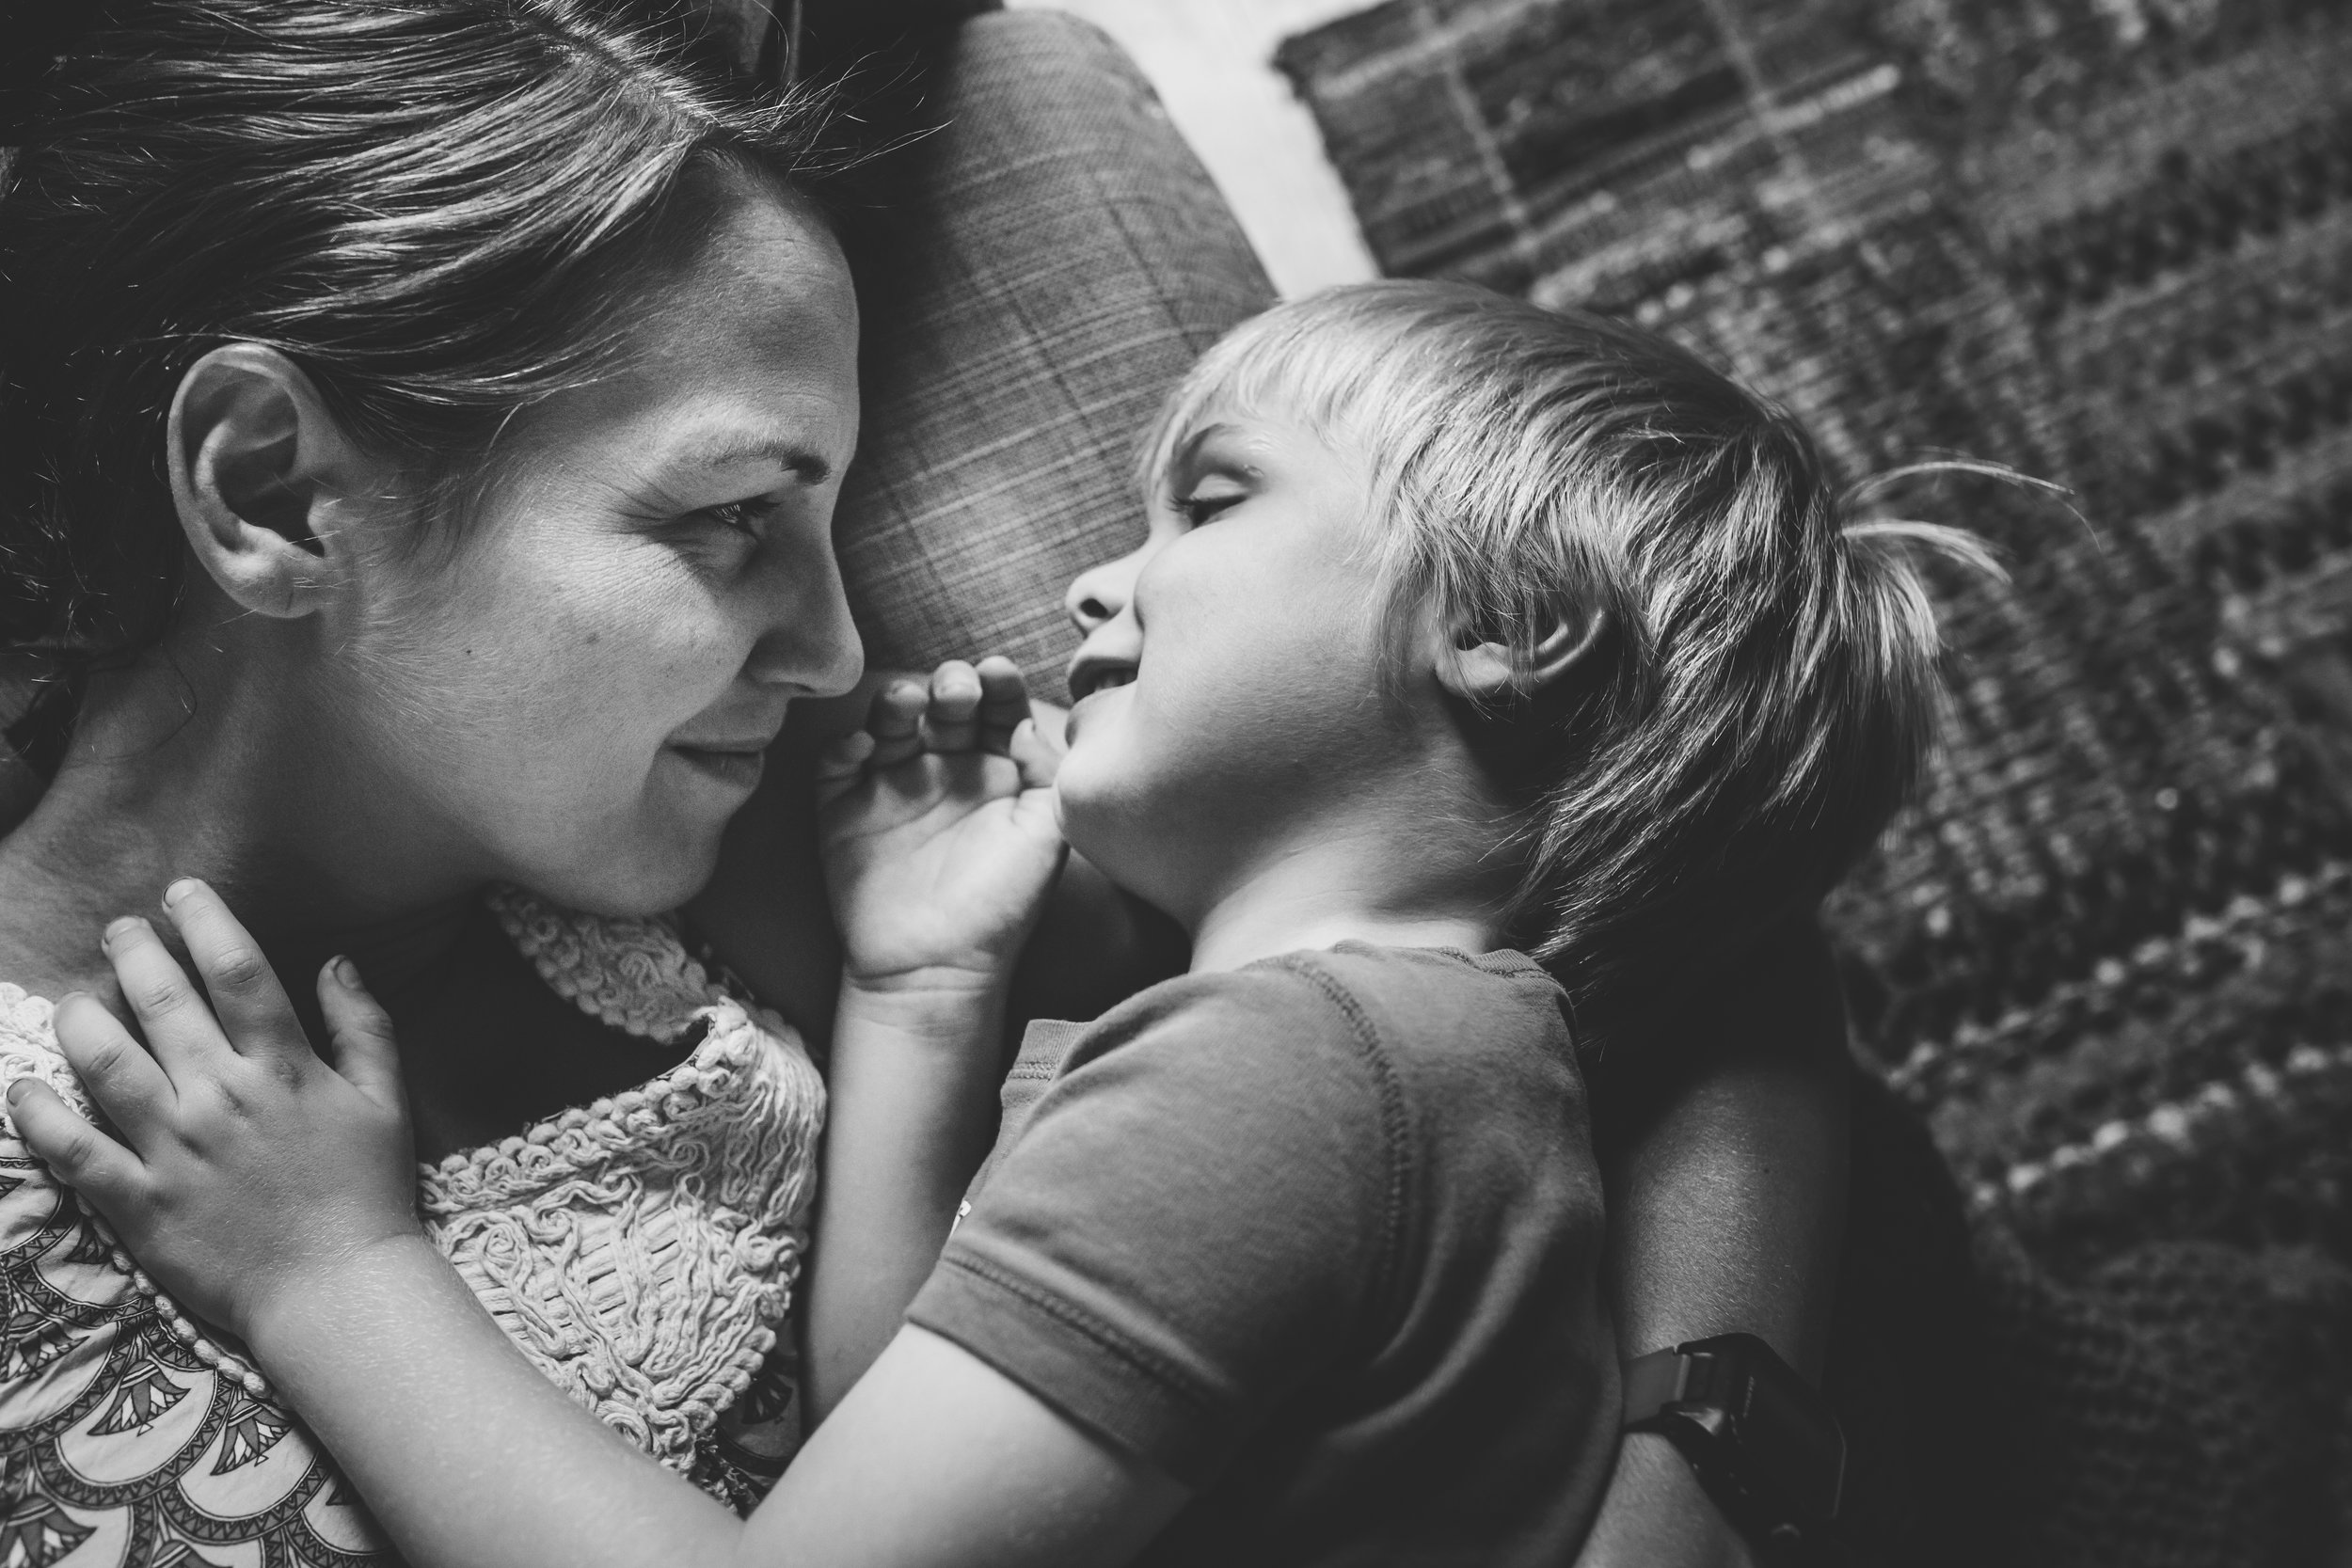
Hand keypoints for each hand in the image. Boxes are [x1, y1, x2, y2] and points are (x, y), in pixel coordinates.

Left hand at [5, 879, 416, 1345]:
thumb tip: (335, 960)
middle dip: (132, 952)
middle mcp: (221, 1098)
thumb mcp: (386, 1100)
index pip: (237, 971)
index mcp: (283, 1069)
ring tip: (75, 1000)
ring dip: (81, 1018)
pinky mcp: (138, 1203)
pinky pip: (73, 1151)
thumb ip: (363, 1025)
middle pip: (162, 1003)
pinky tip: (23, 1086)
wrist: (339, 1290)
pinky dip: (40, 1115)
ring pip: (106, 1063)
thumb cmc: (369, 1193)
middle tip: (117, 930)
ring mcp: (174, 1151)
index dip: (205, 920)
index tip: (183, 893)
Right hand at [816, 657, 1066, 992]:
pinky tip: (864, 747)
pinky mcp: (844, 811)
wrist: (938, 968)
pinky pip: (836, 764)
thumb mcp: (1044, 837)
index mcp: (996, 774)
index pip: (999, 711)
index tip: (998, 673)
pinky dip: (845, 747)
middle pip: (944, 707)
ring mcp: (892, 788)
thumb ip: (1047, 773)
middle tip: (955, 690)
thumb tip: (1029, 723)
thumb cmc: (1001, 905)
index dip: (999, 686)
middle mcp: (945, 773)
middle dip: (950, 686)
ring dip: (896, 704)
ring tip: (908, 703)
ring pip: (889, 724)